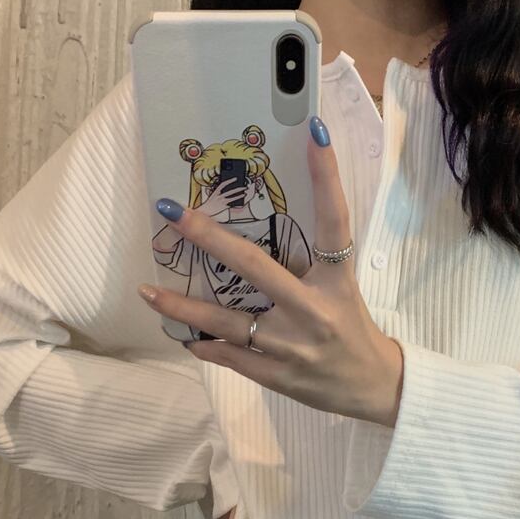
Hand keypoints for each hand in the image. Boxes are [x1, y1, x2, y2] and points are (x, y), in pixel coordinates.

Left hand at [137, 116, 403, 427]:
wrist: (372, 386)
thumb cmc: (353, 331)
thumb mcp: (341, 289)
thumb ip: (308, 263)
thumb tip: (257, 237)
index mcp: (336, 280)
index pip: (333, 220)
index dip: (327, 175)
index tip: (314, 131)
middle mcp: (313, 309)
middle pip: (255, 267)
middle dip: (209, 238)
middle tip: (172, 212)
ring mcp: (292, 345)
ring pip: (226, 321)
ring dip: (183, 306)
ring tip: (147, 291)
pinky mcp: (279, 375)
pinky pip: (231, 357)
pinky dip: (205, 347)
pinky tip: (184, 337)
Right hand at [197, 178, 248, 217]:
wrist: (204, 211)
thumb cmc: (207, 204)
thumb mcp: (212, 196)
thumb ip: (218, 193)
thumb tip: (224, 191)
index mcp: (215, 192)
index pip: (223, 184)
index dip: (229, 181)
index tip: (235, 179)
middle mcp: (219, 197)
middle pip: (230, 191)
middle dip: (238, 189)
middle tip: (244, 187)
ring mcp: (222, 202)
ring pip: (232, 198)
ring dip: (239, 196)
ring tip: (244, 194)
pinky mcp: (224, 207)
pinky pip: (231, 206)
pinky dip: (236, 206)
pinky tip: (241, 205)